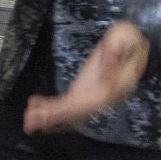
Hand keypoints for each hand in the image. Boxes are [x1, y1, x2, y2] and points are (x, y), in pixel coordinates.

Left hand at [24, 21, 150, 134]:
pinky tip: (35, 107)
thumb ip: (117, 49)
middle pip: (79, 112)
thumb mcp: (127, 37)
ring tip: (29, 121)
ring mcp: (93, 97)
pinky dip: (51, 109)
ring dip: (50, 119)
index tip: (56, 111)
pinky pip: (68, 105)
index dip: (75, 109)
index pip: (95, 101)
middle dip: (55, 118)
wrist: (131, 48)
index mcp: (117, 86)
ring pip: (72, 113)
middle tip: (32, 121)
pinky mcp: (84, 93)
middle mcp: (104, 98)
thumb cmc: (129, 41)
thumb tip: (108, 65)